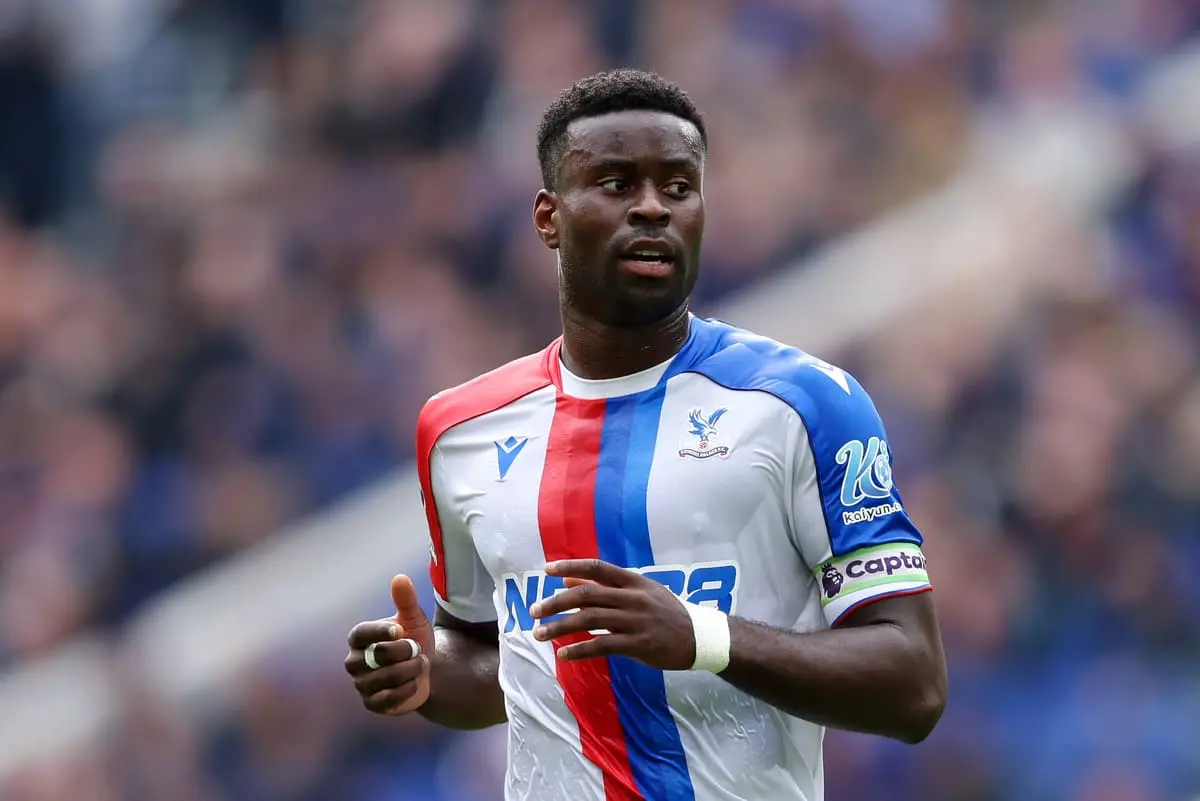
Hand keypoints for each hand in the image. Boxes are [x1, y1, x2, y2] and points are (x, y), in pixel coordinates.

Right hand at [344, 574, 434, 714]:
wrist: (426, 670)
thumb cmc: (414, 639)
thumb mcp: (413, 618)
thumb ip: (405, 600)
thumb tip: (400, 578)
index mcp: (359, 637)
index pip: (362, 633)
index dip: (382, 632)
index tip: (401, 630)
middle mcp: (354, 661)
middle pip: (378, 656)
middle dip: (406, 652)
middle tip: (417, 650)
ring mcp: (360, 684)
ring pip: (387, 678)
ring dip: (412, 670)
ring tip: (420, 664)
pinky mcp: (372, 704)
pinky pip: (389, 698)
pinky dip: (408, 689)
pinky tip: (415, 683)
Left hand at [529, 559, 695, 669]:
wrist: (700, 637)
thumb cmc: (667, 613)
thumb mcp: (640, 592)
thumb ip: (606, 588)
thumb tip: (568, 581)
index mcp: (633, 581)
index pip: (596, 568)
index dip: (570, 567)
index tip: (547, 571)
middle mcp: (632, 597)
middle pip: (586, 595)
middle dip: (556, 603)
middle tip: (534, 611)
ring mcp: (635, 620)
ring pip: (589, 620)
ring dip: (560, 627)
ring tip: (540, 634)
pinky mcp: (638, 644)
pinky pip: (602, 645)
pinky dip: (580, 649)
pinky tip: (564, 654)